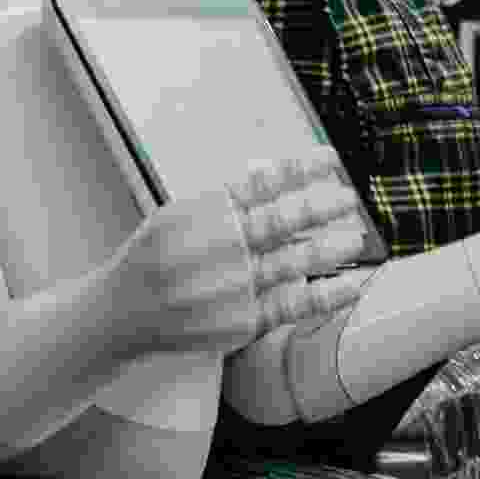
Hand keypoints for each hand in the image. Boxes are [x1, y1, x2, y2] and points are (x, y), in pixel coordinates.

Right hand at [111, 152, 381, 356]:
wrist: (123, 312)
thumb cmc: (156, 258)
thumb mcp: (178, 214)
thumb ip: (225, 198)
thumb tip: (274, 174)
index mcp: (204, 211)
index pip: (261, 184)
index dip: (301, 170)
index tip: (332, 159)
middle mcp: (219, 246)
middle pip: (281, 220)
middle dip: (322, 206)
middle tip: (349, 198)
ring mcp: (232, 285)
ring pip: (293, 261)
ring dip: (331, 247)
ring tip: (356, 236)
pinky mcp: (243, 319)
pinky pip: (295, 304)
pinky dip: (328, 293)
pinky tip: (353, 283)